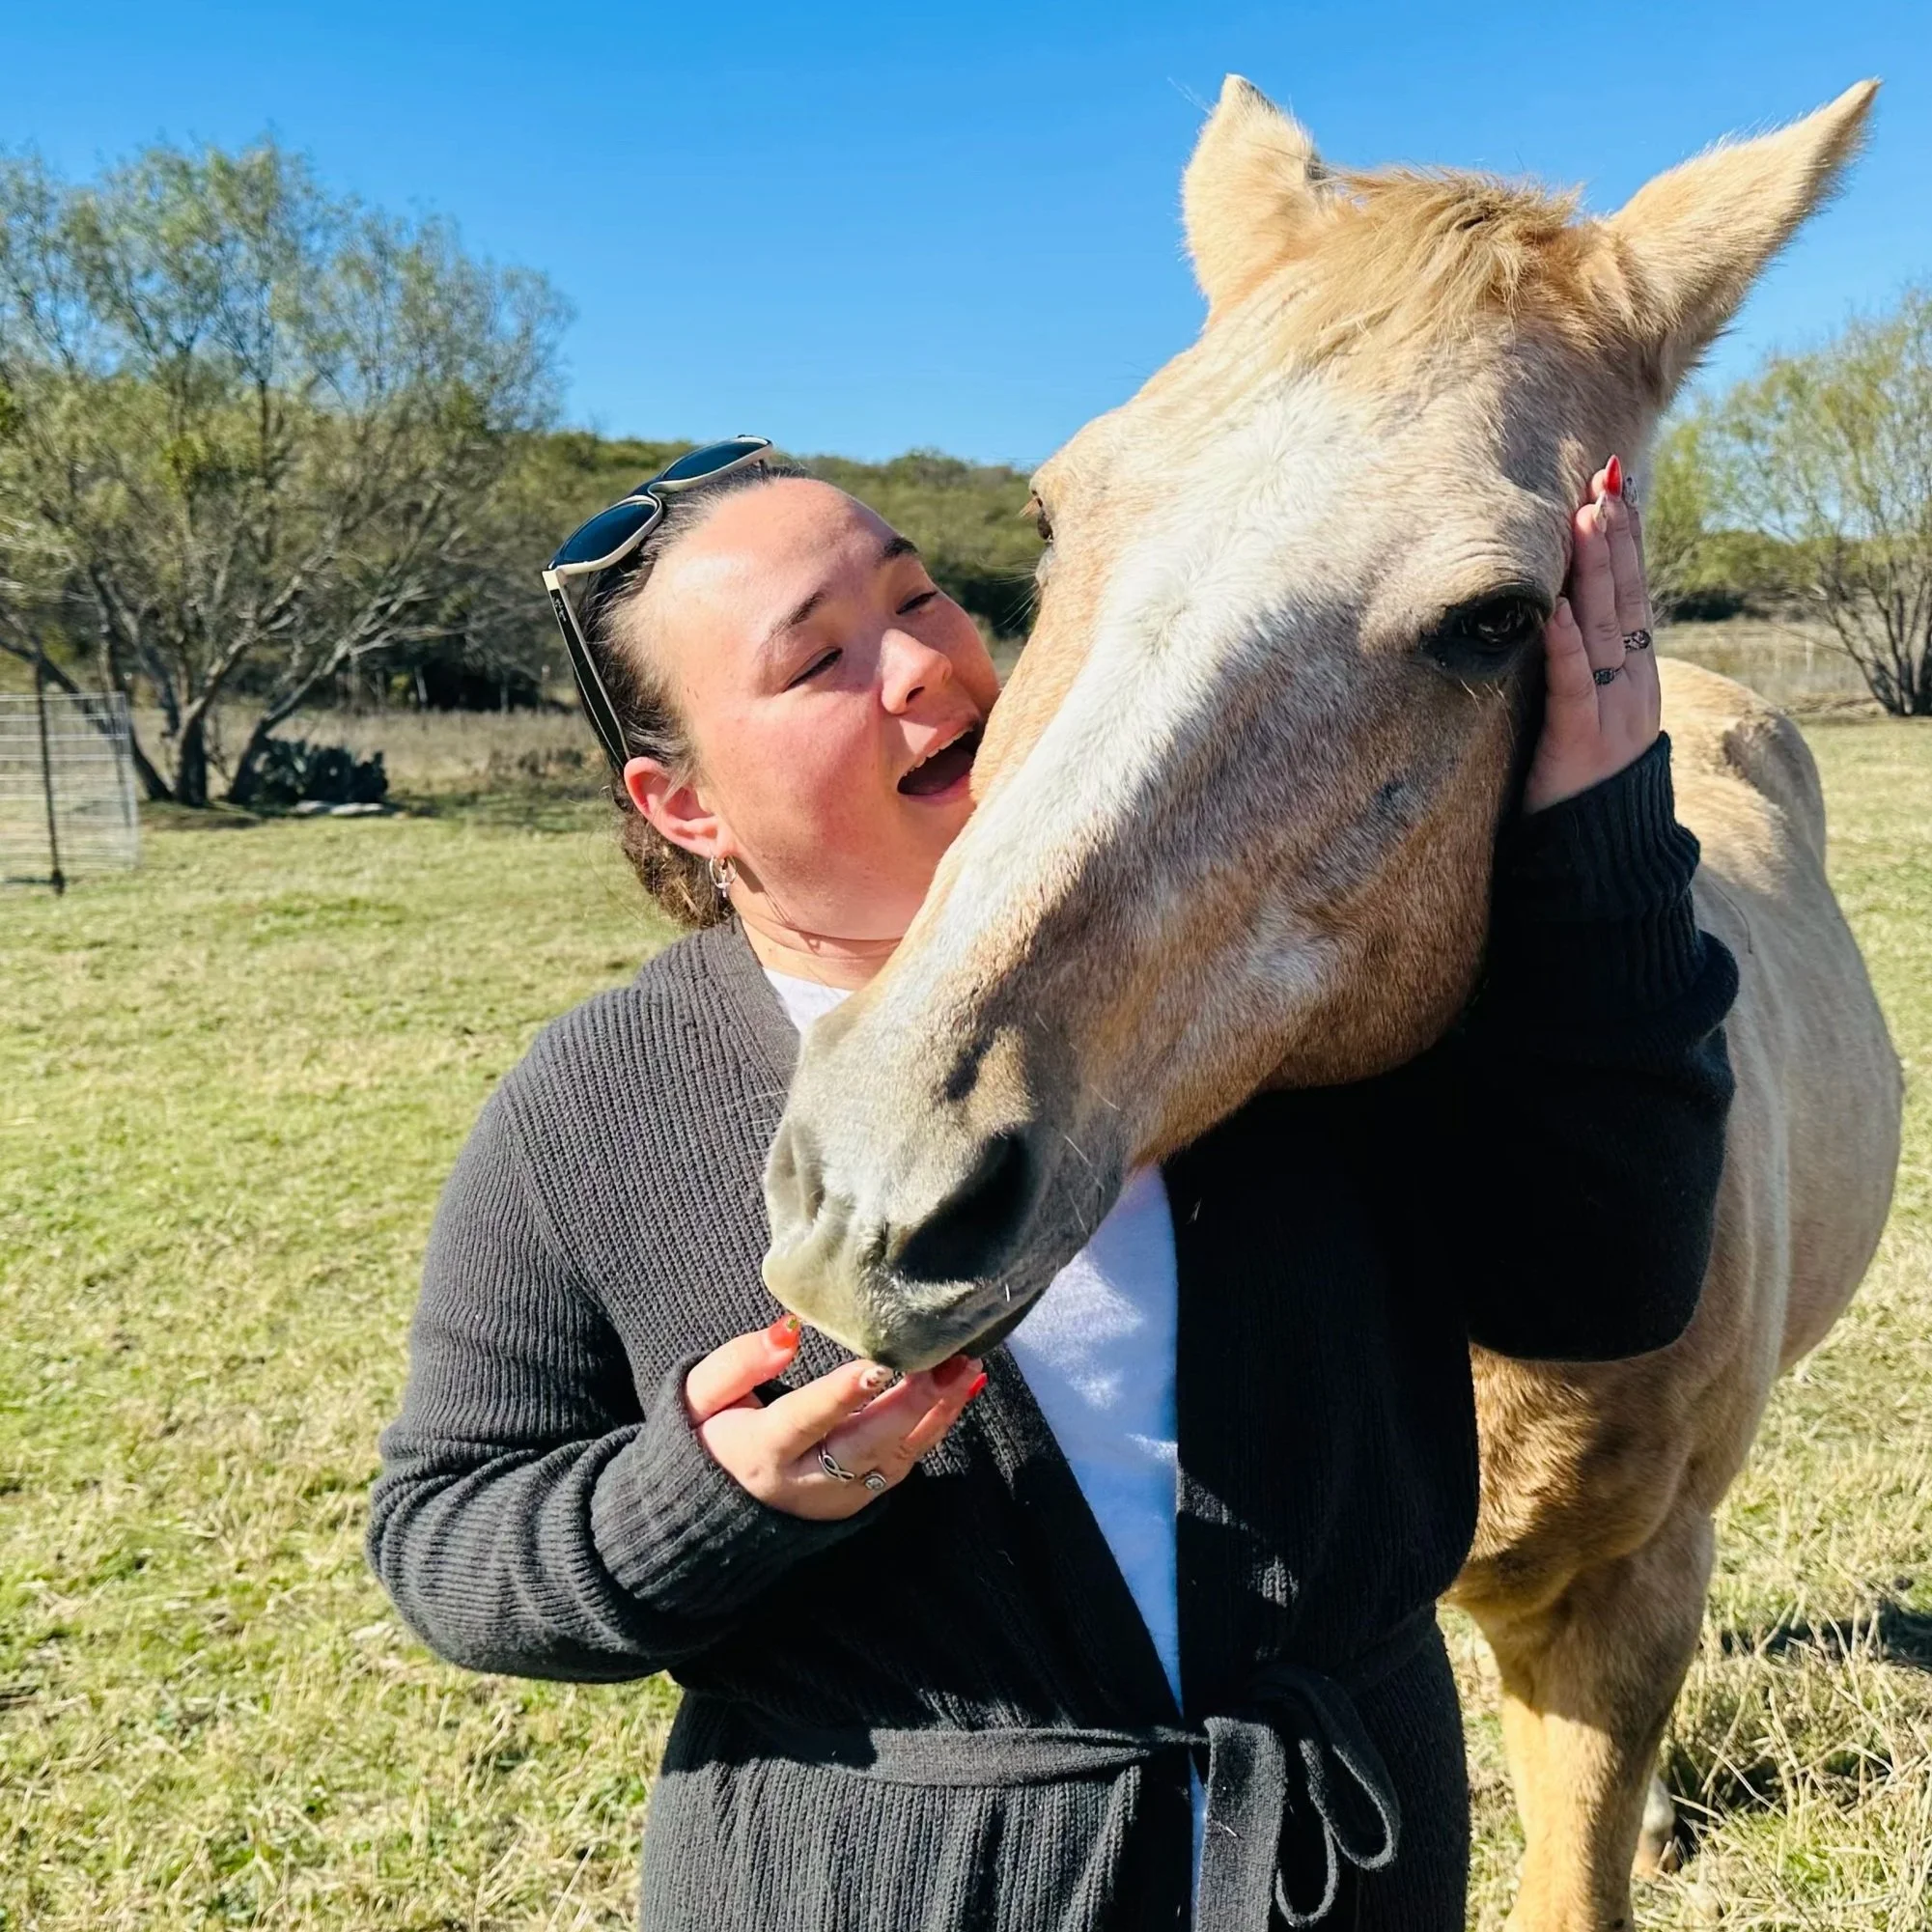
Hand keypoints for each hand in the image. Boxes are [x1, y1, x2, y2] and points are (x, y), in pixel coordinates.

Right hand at [682, 1315, 985, 1521]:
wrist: (711, 1512)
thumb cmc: (709, 1433)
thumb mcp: (700, 1394)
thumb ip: (739, 1362)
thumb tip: (788, 1332)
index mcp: (761, 1450)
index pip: (807, 1419)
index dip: (843, 1394)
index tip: (880, 1365)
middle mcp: (806, 1480)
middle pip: (867, 1444)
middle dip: (914, 1405)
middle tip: (951, 1363)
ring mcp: (838, 1496)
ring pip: (895, 1456)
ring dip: (936, 1415)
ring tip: (967, 1370)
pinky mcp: (859, 1499)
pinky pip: (902, 1463)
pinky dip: (935, 1429)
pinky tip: (960, 1393)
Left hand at [1524, 455, 1660, 812]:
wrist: (1596, 860)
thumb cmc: (1576, 782)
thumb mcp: (1586, 713)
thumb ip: (1583, 668)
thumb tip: (1563, 613)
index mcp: (1634, 675)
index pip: (1631, 594)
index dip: (1624, 540)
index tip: (1612, 486)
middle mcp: (1633, 686)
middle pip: (1625, 599)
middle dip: (1615, 537)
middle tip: (1604, 481)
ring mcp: (1613, 714)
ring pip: (1606, 630)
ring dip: (1597, 572)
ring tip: (1588, 518)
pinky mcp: (1581, 744)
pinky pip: (1575, 687)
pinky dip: (1568, 646)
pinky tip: (1560, 611)